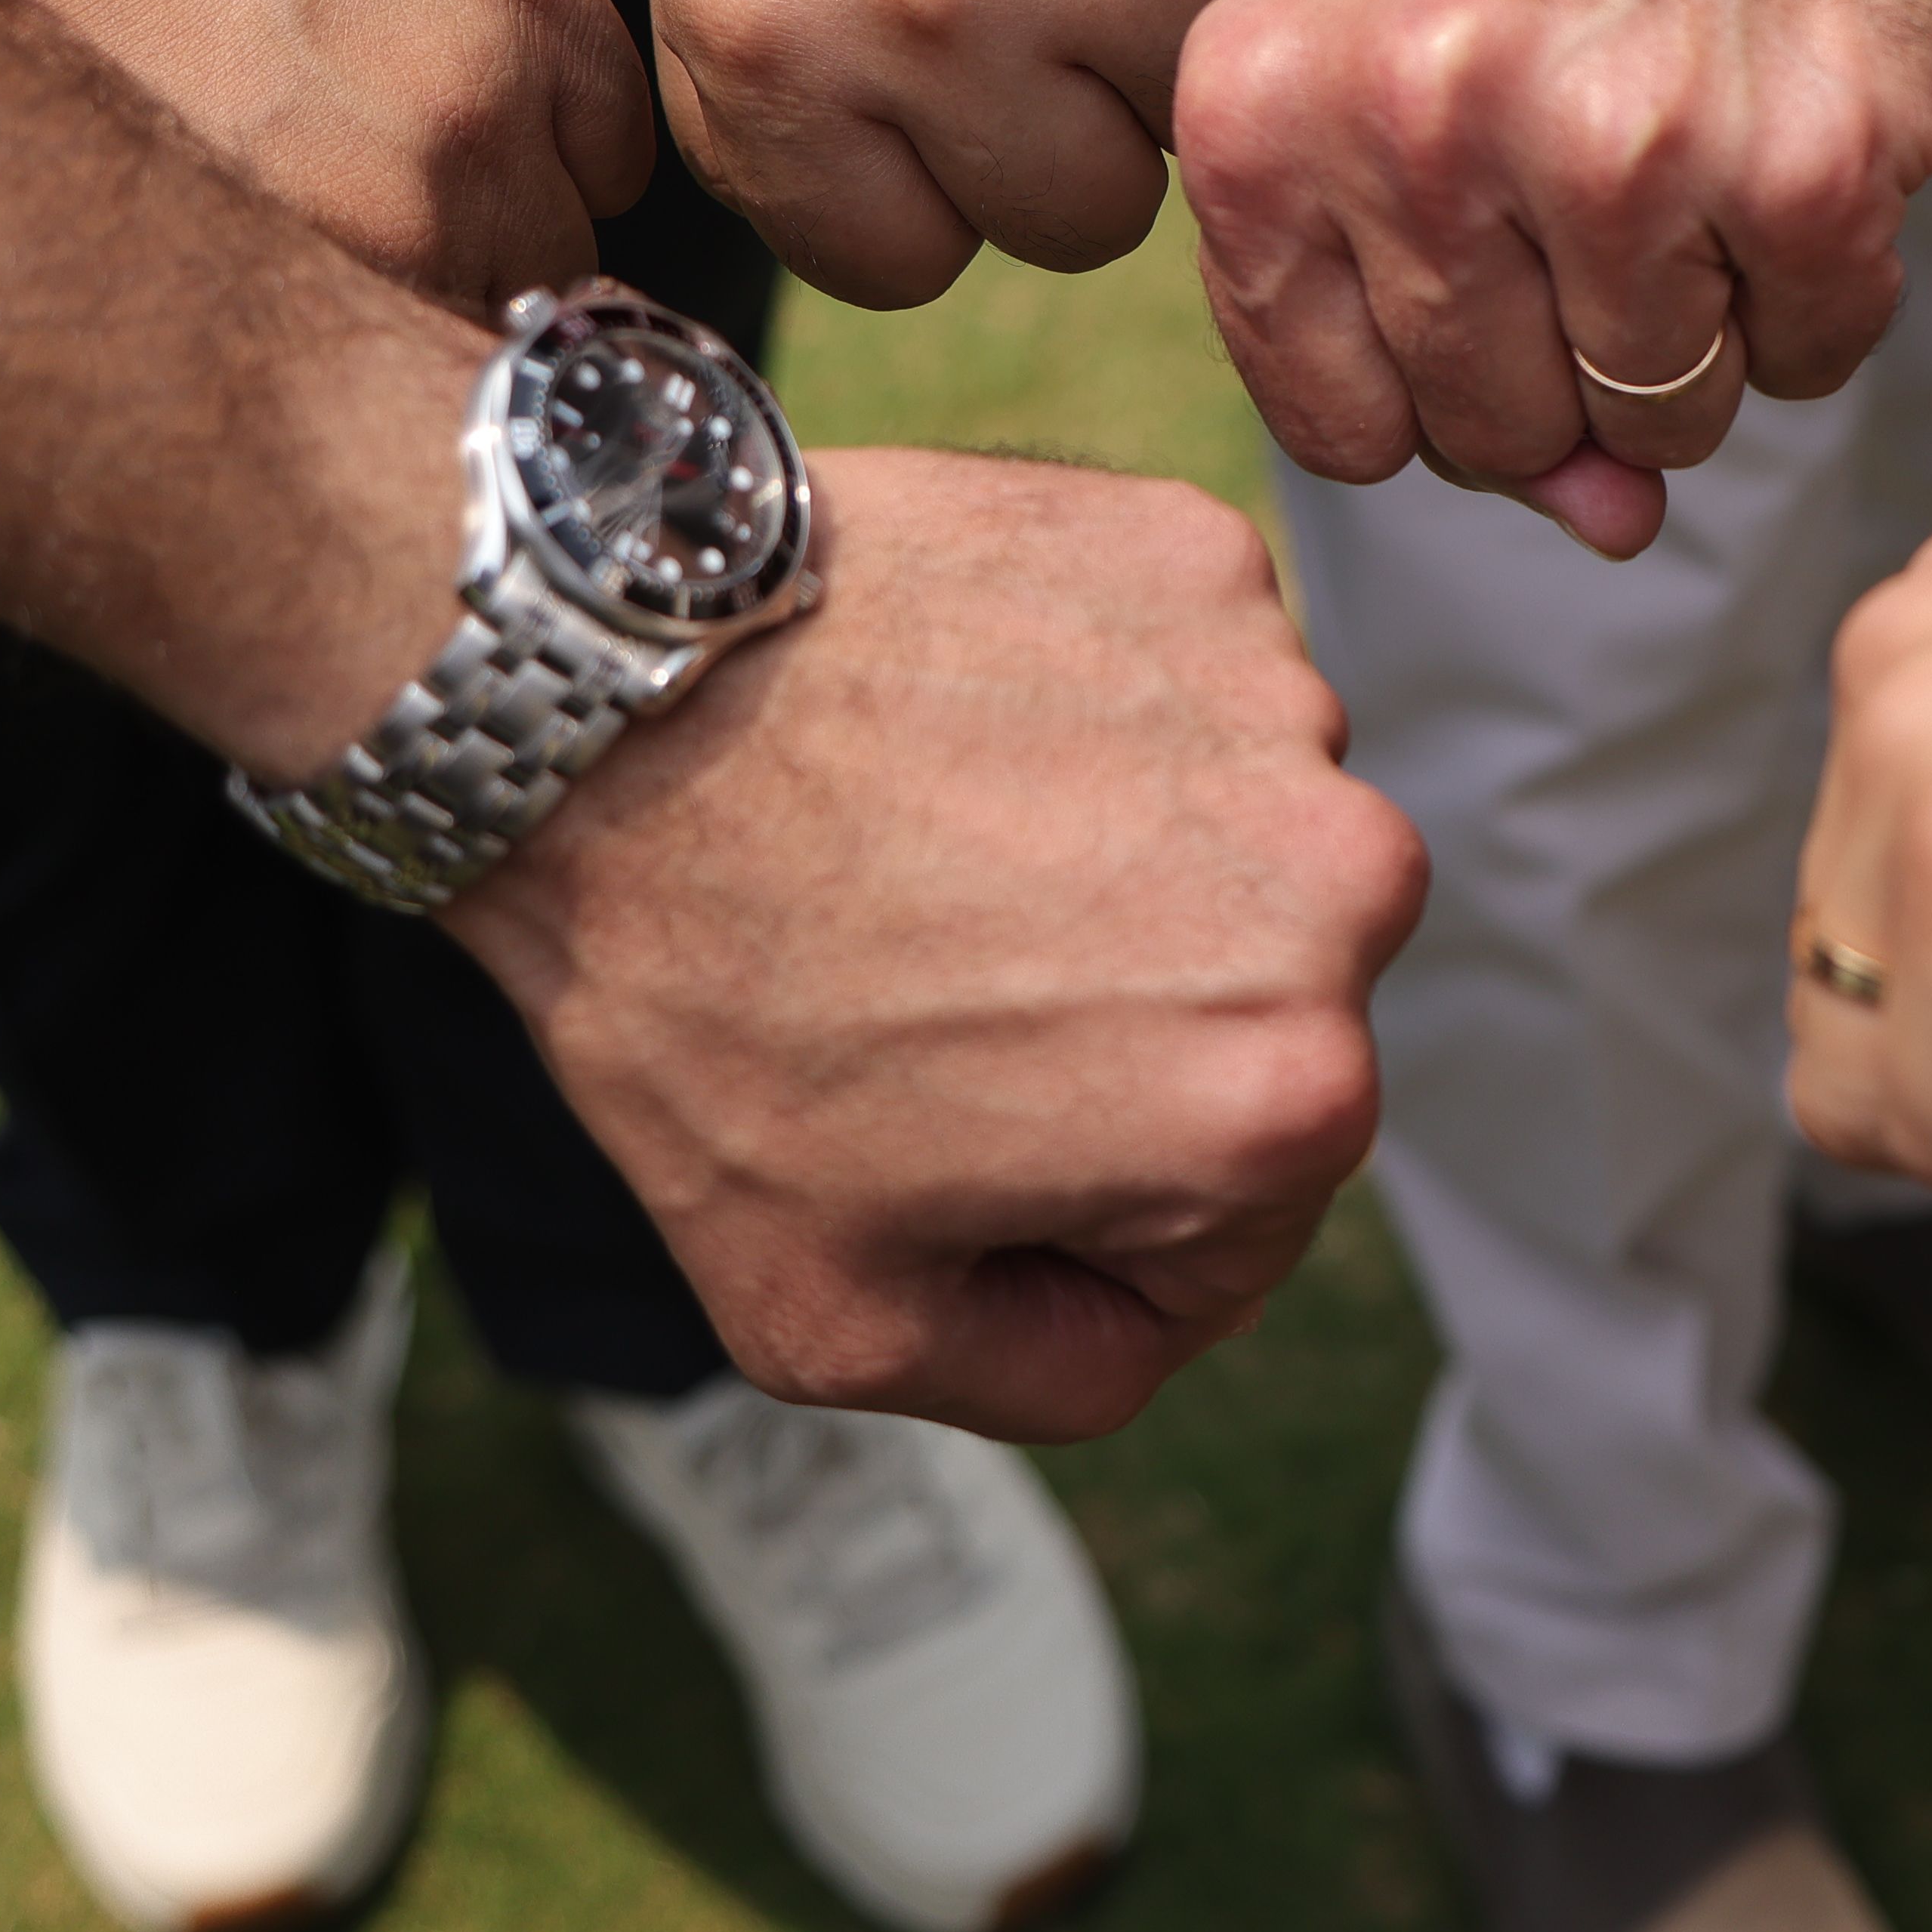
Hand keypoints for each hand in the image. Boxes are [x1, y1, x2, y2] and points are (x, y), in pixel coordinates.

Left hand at [446, 446, 1427, 1439]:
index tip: (949, 1120)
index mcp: (1287, 1100)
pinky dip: (1082, 705)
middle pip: (1262, 1020)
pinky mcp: (1198, 558)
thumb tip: (1146, 1322)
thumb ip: (1051, 1373)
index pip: (1241, 1225)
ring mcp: (1277, 698)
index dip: (1079, 1207)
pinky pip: (1179, 681)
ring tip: (930, 841)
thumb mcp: (839, 1318)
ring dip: (1113, 857)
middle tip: (933, 980)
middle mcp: (1339, 885)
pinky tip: (945, 722)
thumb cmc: (703, 1011)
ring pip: (1226, 840)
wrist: (592, 715)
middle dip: (1121, 1032)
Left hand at [646, 0, 1352, 307]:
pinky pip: (1287, 15)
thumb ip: (791, 96)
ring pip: (1184, 141)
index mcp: (761, 35)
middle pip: (1059, 222)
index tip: (951, 77)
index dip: (938, 178)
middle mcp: (912, 13)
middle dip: (1066, 114)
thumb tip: (916, 245)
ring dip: (1171, 44)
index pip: (894, 262)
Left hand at [1175, 0, 1931, 558]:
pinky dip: (1827, 289)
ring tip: (1708, 145)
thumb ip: (1430, 301)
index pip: (1335, 420)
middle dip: (1572, 367)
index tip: (1489, 289)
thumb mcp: (1399, 43)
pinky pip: (1814, 357)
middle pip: (1500, 433)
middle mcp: (1420, 130)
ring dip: (1708, 324)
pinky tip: (1801, 139)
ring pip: (1661, 416)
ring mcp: (1615, 150)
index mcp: (1268, 105)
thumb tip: (1603, 527)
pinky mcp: (1805, 161)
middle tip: (1616, 195)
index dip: (1432, 393)